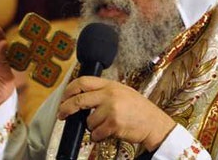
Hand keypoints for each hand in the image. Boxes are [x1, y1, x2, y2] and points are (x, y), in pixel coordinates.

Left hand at [57, 76, 175, 150]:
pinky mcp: (113, 123)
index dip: (69, 90)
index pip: (83, 81)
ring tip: (105, 125)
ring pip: (88, 121)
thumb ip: (104, 91)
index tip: (64, 97)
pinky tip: (107, 132)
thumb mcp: (122, 91)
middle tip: (62, 114)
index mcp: (110, 85)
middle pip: (79, 100)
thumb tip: (81, 96)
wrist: (155, 124)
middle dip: (66, 108)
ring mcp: (111, 109)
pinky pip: (95, 133)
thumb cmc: (140, 110)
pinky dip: (98, 136)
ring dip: (92, 127)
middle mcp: (110, 95)